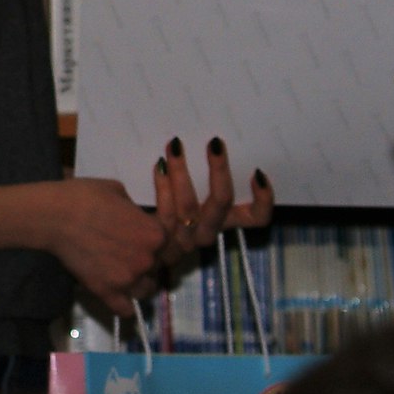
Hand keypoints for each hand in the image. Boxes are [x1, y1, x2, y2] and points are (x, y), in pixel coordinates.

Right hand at [36, 178, 170, 315]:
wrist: (54, 215)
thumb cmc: (85, 196)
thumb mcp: (118, 190)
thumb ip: (135, 208)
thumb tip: (135, 216)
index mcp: (155, 233)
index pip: (168, 240)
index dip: (156, 236)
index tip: (143, 232)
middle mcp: (147, 259)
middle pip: (159, 265)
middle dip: (148, 257)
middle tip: (130, 248)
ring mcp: (128, 279)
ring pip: (146, 289)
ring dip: (140, 281)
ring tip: (126, 272)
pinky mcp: (107, 292)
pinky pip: (125, 310)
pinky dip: (125, 306)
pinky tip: (119, 295)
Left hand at [151, 137, 273, 265]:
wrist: (129, 250)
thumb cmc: (161, 211)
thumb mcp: (184, 197)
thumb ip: (194, 175)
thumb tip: (201, 143)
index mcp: (220, 221)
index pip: (255, 218)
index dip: (263, 200)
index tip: (258, 172)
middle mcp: (207, 232)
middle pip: (222, 203)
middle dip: (220, 171)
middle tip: (214, 143)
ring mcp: (183, 240)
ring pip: (189, 207)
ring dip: (182, 172)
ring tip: (175, 146)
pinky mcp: (160, 240)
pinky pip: (165, 212)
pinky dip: (163, 186)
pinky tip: (158, 166)